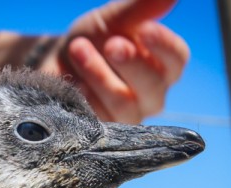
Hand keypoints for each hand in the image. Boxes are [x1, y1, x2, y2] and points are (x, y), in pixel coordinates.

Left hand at [41, 0, 188, 123]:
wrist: (54, 63)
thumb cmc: (91, 40)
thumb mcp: (112, 19)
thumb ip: (140, 9)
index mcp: (161, 66)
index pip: (176, 59)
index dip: (164, 46)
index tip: (146, 29)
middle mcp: (150, 96)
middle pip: (154, 86)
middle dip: (131, 63)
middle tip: (110, 44)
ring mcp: (127, 118)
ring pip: (124, 105)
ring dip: (100, 76)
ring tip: (78, 50)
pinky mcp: (103, 132)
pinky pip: (98, 120)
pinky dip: (84, 98)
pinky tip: (72, 83)